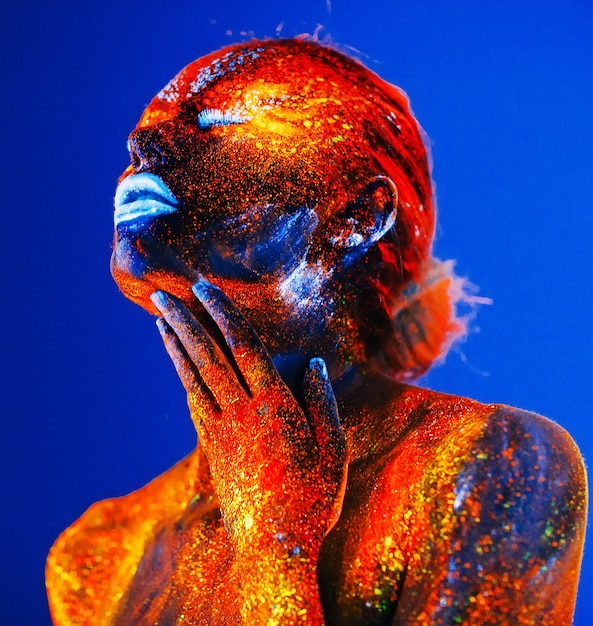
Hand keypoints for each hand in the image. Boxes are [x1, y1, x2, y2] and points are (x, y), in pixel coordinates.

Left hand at [150, 281, 347, 555]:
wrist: (275, 545)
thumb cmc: (313, 496)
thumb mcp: (334, 449)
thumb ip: (323, 402)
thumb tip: (315, 363)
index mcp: (276, 407)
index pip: (245, 347)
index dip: (223, 314)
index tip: (205, 288)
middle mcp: (243, 413)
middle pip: (209, 356)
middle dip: (186, 320)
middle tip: (164, 294)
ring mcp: (223, 431)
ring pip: (194, 377)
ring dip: (176, 344)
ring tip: (160, 318)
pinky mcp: (213, 447)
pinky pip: (193, 402)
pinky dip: (182, 375)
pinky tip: (176, 360)